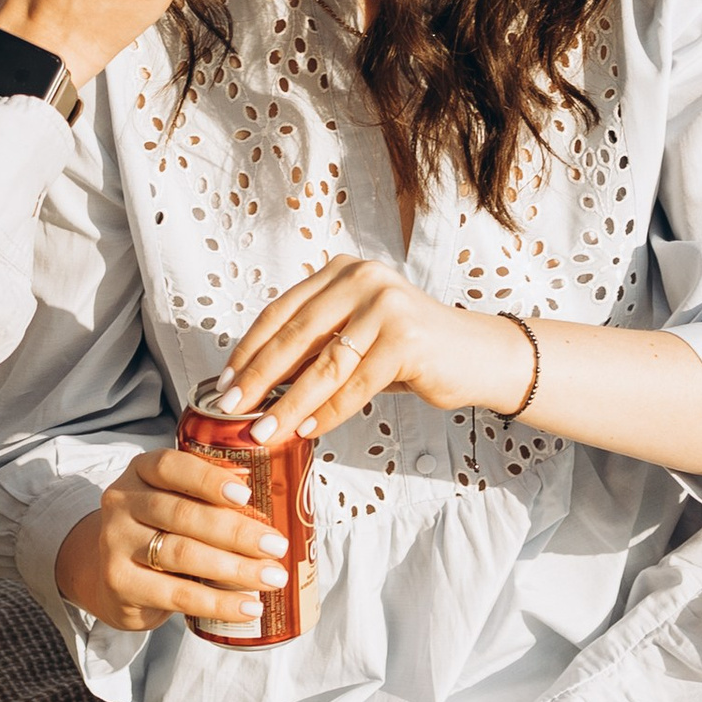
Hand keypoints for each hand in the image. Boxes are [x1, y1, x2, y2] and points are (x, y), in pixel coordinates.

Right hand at [54, 447, 287, 631]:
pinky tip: (249, 607)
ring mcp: (116, 544)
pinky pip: (177, 595)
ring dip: (235, 568)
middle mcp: (123, 503)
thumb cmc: (160, 531)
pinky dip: (218, 603)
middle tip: (277, 546)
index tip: (246, 495)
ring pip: (182, 554)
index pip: (171, 467)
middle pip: (182, 514)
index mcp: (141, 472)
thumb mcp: (174, 502)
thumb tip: (273, 508)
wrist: (114, 577)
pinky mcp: (121, 584)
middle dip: (236, 531)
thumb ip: (208, 498)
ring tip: (272, 577)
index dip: (209, 480)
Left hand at [205, 254, 534, 444]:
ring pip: (324, 365)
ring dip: (289, 403)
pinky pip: (355, 384)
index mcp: (342, 271)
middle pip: (296, 335)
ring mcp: (385, 306)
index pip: (282, 311)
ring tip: (264, 430)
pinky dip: (329, 412)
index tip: (225, 382)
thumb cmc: (410, 351)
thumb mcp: (356, 338)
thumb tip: (256, 384)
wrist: (476, 355)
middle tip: (231, 408)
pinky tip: (308, 430)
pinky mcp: (405, 339)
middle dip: (258, 377)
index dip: (249, 348)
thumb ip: (314, 349)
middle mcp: (362, 279)